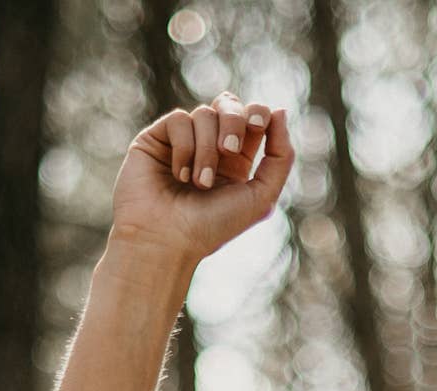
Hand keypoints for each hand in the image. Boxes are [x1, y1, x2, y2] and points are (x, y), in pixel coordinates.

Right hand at [110, 94, 293, 269]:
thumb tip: (280, 110)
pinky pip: (179, 120)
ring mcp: (182, 141)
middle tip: (229, 150)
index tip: (259, 126)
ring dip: (207, 150)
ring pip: (204, 114)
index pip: (252, 117)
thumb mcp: (261, 197)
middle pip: (229, 104)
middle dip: (234, 122)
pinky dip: (184, 148)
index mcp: (236, 161)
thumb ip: (280, 157)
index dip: (258, 113)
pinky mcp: (156, 138)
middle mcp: (209, 147)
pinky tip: (178, 176)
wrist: (167, 240)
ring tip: (199, 183)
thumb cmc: (212, 226)